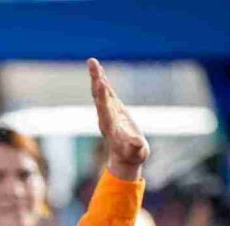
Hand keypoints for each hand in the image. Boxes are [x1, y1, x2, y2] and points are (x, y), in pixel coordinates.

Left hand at [88, 58, 148, 180]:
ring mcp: (108, 113)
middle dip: (96, 79)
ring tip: (92, 62)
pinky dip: (103, 82)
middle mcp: (105, 117)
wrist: (126, 159)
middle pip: (99, 96)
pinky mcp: (113, 110)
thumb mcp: (136, 153)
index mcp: (110, 126)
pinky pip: (106, 94)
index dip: (102, 95)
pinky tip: (100, 72)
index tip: (99, 81)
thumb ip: (135, 147)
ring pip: (100, 92)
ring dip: (97, 76)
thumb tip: (137, 143)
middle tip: (92, 63)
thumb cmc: (132, 156)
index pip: (104, 108)